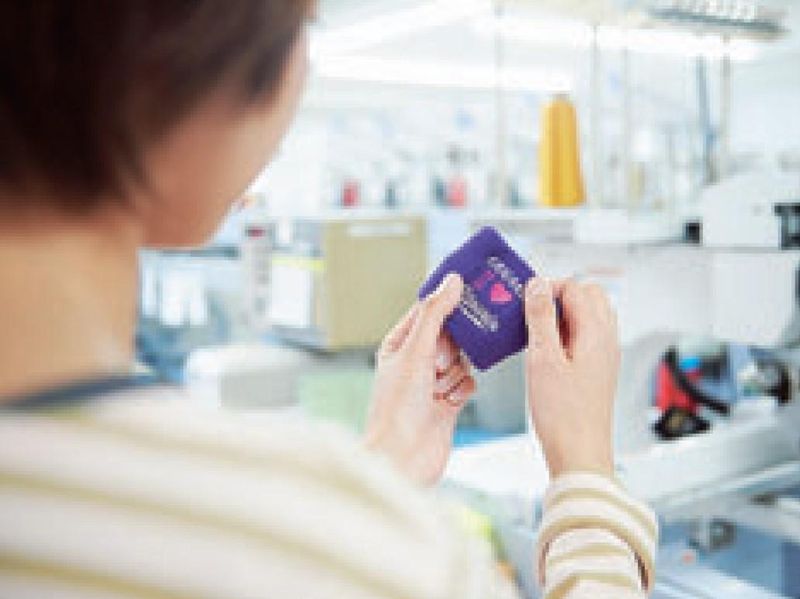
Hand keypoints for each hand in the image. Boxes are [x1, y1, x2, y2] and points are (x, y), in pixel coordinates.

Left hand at [365, 274, 475, 485]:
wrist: (403, 459)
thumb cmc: (395, 410)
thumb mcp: (415, 352)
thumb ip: (435, 314)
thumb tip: (451, 281)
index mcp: (399, 344)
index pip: (427, 310)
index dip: (446, 301)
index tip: (469, 288)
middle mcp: (415, 361)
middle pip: (449, 334)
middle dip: (451, 346)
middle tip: (439, 361)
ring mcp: (432, 382)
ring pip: (461, 358)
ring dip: (454, 372)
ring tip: (437, 389)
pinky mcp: (448, 401)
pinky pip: (467, 381)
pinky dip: (462, 389)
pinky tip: (448, 402)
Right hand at [524, 278, 619, 477]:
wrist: (579, 453)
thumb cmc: (563, 415)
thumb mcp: (543, 359)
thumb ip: (541, 318)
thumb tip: (537, 286)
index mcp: (597, 333)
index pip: (576, 288)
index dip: (549, 287)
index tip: (525, 299)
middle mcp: (607, 341)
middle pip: (589, 296)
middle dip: (559, 296)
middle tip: (531, 312)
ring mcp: (604, 356)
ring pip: (589, 316)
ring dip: (563, 315)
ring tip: (536, 332)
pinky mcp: (597, 370)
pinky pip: (585, 337)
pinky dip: (566, 334)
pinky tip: (545, 352)